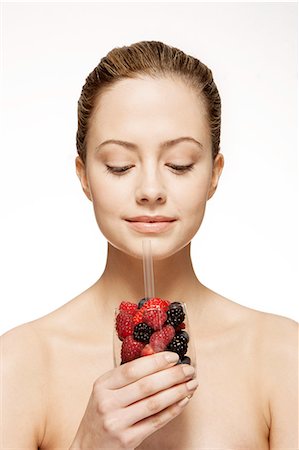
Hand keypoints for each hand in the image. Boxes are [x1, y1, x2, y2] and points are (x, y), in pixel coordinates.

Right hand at [69, 351, 197, 448]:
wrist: (87, 448)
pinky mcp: (128, 440)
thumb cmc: (101, 414)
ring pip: (154, 403)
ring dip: (177, 392)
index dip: (156, 361)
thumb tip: (158, 358)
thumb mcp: (106, 391)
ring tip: (191, 384)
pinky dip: (173, 410)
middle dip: (172, 375)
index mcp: (102, 385)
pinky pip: (156, 421)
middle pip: (146, 385)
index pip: (132, 369)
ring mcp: (117, 422)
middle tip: (189, 369)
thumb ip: (127, 376)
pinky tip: (183, 401)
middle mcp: (107, 403)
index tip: (174, 357)